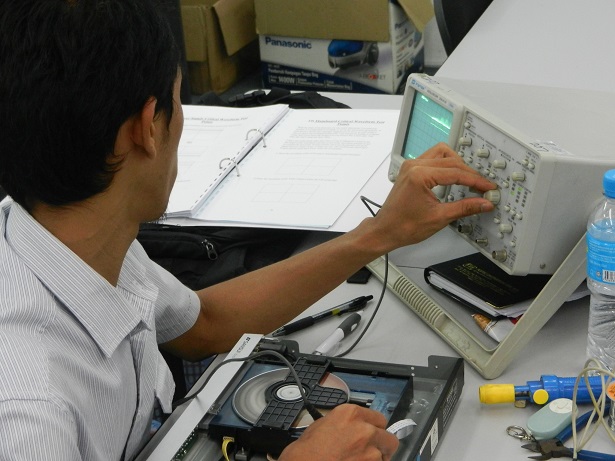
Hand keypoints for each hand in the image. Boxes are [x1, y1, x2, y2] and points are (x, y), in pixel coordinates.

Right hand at [278, 404, 398, 460]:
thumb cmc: (306, 452)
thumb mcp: (321, 426)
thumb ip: (342, 423)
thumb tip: (351, 427)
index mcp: (351, 414)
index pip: (379, 419)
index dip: (374, 428)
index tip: (371, 434)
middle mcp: (365, 430)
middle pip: (389, 438)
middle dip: (381, 445)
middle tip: (370, 451)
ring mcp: (371, 452)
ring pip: (384, 457)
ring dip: (375, 459)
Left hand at [367, 143, 495, 252]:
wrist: (385, 231)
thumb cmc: (403, 226)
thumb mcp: (439, 218)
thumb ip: (465, 208)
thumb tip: (484, 203)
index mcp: (420, 175)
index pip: (456, 172)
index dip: (476, 180)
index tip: (488, 187)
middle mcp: (414, 166)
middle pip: (451, 160)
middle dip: (469, 173)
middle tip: (481, 186)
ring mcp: (411, 166)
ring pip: (442, 154)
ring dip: (457, 164)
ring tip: (469, 179)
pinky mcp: (410, 170)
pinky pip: (432, 159)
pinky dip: (445, 165)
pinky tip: (453, 177)